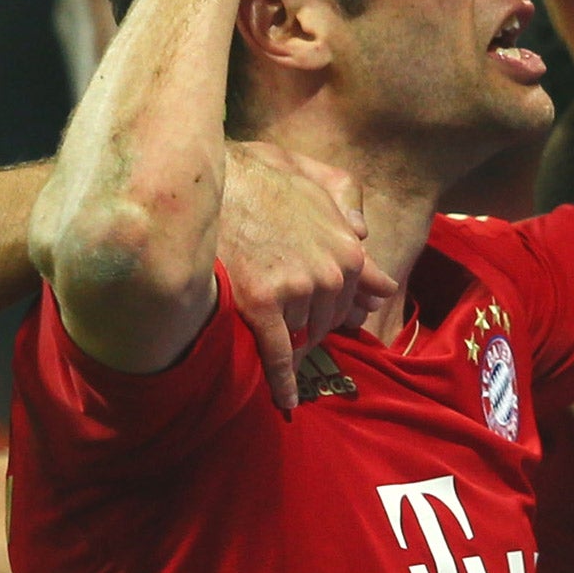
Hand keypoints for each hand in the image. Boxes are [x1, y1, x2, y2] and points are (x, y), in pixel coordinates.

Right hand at [218, 141, 398, 409]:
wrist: (210, 177)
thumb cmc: (257, 172)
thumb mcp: (312, 174)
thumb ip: (344, 200)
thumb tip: (363, 231)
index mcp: (347, 246)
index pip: (359, 296)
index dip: (344, 310)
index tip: (344, 326)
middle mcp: (331, 271)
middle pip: (328, 320)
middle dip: (312, 326)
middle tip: (290, 329)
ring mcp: (298, 289)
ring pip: (301, 336)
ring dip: (290, 346)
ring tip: (273, 348)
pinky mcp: (264, 303)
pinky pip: (279, 353)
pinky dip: (282, 381)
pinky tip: (287, 400)